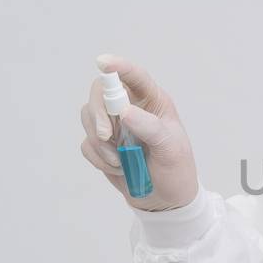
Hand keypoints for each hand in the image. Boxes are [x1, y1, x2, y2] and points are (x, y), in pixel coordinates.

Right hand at [79, 53, 200, 211]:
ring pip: (88, 117)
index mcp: (152, 101)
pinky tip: (118, 167)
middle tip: (106, 135)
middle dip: (98, 113)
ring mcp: (113, 125)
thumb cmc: (175, 168)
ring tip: (122, 161)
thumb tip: (124, 111)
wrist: (165, 199)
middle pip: (99, 93)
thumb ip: (150, 127)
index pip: (134, 77)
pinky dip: (98, 158)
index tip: (103, 63)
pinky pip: (86, 143)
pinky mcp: (101, 144)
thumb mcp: (171, 148)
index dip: (118, 66)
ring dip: (100, 142)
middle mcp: (130, 107)